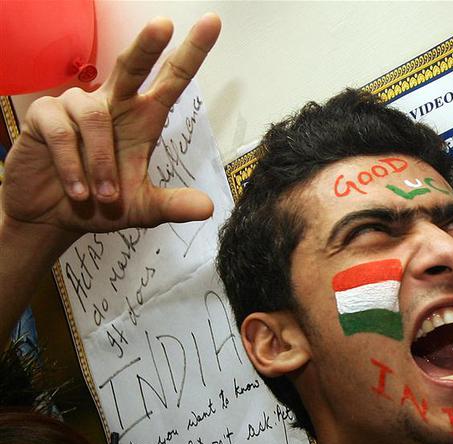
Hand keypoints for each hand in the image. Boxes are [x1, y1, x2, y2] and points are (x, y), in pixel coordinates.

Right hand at [0, 14, 220, 248]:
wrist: (52, 217)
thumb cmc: (101, 205)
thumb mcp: (143, 209)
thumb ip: (172, 206)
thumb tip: (208, 209)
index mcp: (144, 118)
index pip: (172, 79)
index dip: (191, 52)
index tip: (212, 22)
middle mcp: (113, 104)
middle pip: (132, 66)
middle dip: (147, 45)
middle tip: (163, 24)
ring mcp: (77, 106)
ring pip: (96, 119)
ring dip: (101, 164)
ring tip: (103, 196)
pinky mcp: (45, 116)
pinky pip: (64, 134)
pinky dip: (74, 167)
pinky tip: (77, 190)